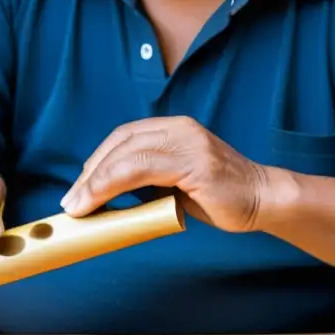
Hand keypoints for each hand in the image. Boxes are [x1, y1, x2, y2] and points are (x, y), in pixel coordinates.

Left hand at [60, 116, 271, 232]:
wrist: (262, 200)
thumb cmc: (217, 196)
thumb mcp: (174, 181)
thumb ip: (146, 178)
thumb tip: (105, 194)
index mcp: (173, 128)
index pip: (123, 138)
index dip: (97, 162)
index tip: (79, 188)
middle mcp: (179, 128)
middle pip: (120, 143)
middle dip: (91, 173)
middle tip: (71, 202)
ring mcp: (188, 144)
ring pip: (128, 155)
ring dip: (96, 182)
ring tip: (79, 206)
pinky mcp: (196, 165)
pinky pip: (144, 170)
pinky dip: (115, 184)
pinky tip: (101, 200)